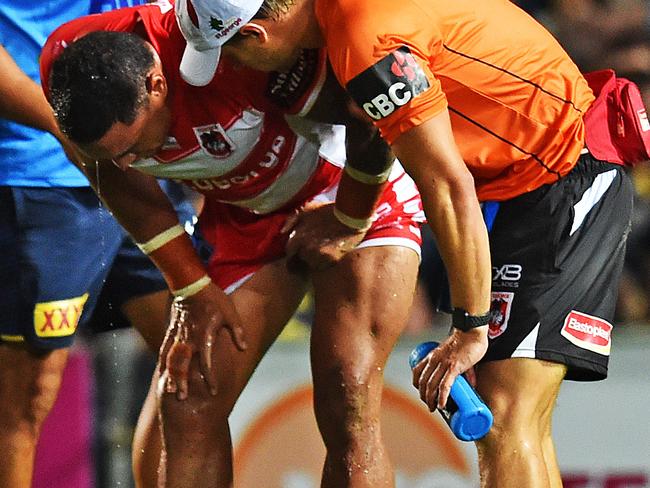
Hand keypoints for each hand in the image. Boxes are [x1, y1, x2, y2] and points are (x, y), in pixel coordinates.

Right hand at [159, 282, 246, 399]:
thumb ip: (237, 332)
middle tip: (182, 399)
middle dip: (182, 383)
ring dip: (170, 376)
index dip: (210, 378)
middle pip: (184, 365)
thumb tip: (244, 349)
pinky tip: (162, 374)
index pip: (207, 363)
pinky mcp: (171, 331)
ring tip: (169, 392)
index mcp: (204, 336)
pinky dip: (164, 363)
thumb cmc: (214, 299)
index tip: (213, 392)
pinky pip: (166, 350)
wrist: (191, 283)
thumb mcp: (231, 313)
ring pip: (171, 360)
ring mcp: (178, 336)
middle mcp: (189, 339)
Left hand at [282, 202, 366, 271]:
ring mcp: (319, 256)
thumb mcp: (307, 210)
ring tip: (323, 249)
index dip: (293, 254)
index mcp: (298, 237)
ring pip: (312, 263)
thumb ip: (292, 220)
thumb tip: (282, 232)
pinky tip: (330, 252)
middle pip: (301, 259)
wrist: (350, 216)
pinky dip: (325, 262)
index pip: (289, 253)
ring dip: (315, 259)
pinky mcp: (331, 260)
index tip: (295, 257)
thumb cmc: (328, 212)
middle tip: (314, 249)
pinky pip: (323, 266)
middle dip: (305, 255)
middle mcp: (306, 249)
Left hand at [412, 327, 487, 409]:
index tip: (423, 393)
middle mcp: (434, 360)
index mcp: (433, 356)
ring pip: (431, 385)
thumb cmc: (466, 341)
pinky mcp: (454, 367)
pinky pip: (445, 385)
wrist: (472, 331)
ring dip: (430, 399)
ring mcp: (443, 364)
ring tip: (433, 408)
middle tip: (429, 405)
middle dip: (424, 396)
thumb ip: (463, 370)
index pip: (417, 372)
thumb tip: (472, 385)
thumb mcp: (456, 355)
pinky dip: (442, 396)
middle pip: (423, 382)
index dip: (417, 385)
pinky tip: (441, 404)